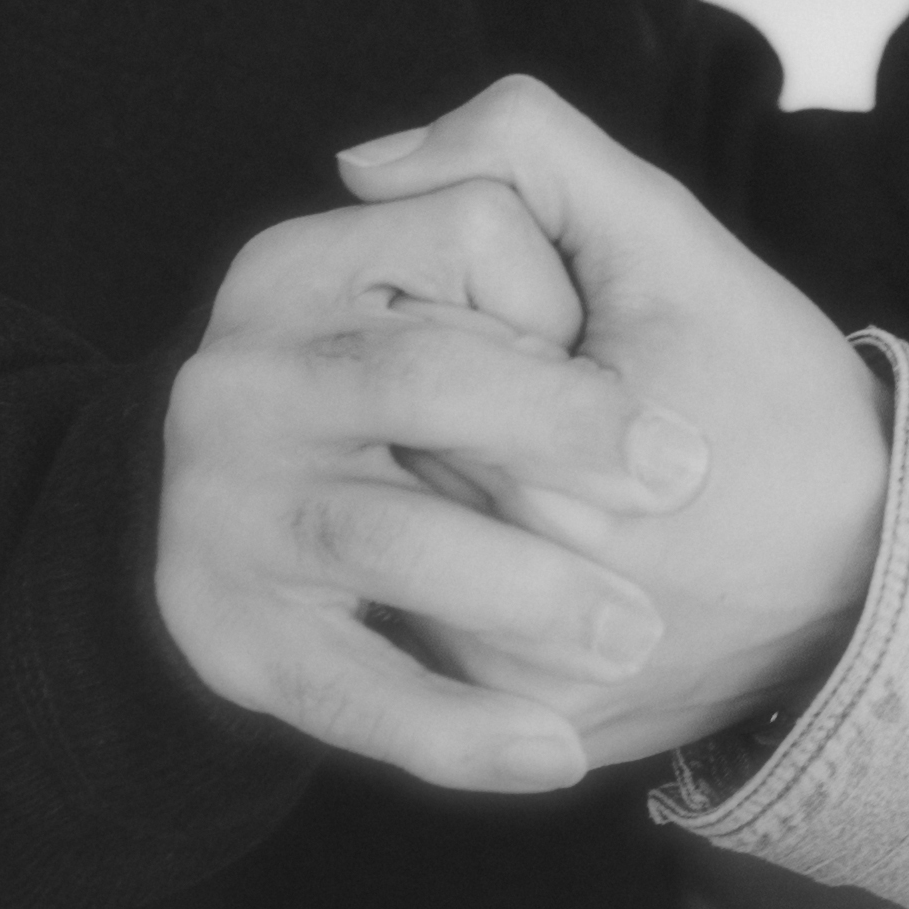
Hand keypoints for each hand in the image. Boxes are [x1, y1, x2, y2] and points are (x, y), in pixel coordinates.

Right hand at [154, 178, 708, 795]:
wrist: (301, 532)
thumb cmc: (462, 383)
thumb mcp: (503, 260)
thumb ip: (510, 166)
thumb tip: (378, 157)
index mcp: (295, 270)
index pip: (452, 240)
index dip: (551, 299)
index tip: (605, 344)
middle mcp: (236, 384)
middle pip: (417, 377)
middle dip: (557, 428)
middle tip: (684, 478)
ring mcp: (224, 517)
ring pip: (385, 538)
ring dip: (522, 589)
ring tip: (633, 633)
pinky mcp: (241, 642)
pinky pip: (350, 692)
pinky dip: (456, 731)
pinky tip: (550, 752)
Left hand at [340, 77, 885, 770]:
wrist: (883, 570)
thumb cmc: (776, 391)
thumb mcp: (670, 238)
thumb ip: (525, 152)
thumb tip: (360, 165)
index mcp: (535, 472)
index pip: (399, 352)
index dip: (471, 318)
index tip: (551, 331)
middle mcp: (504, 607)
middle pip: (385, 450)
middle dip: (441, 407)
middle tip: (548, 395)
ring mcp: (502, 688)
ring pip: (393, 542)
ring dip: (436, 489)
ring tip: (535, 469)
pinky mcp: (516, 726)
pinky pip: (426, 623)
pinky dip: (451, 571)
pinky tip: (529, 535)